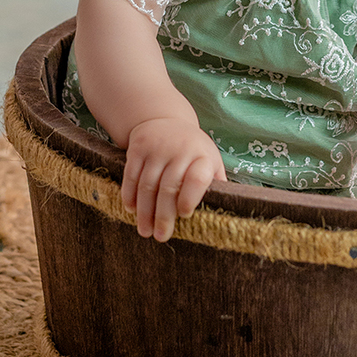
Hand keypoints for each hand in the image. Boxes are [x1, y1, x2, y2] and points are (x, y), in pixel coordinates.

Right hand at [121, 117, 225, 241]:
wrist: (164, 119)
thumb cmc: (192, 149)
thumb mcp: (210, 160)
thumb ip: (216, 183)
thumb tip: (226, 213)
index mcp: (202, 156)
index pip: (197, 178)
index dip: (190, 198)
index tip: (185, 216)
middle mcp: (180, 150)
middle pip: (169, 187)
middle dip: (163, 215)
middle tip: (160, 237)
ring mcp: (157, 148)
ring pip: (148, 185)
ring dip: (145, 211)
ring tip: (145, 231)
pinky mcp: (138, 148)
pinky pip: (131, 175)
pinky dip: (130, 195)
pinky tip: (131, 209)